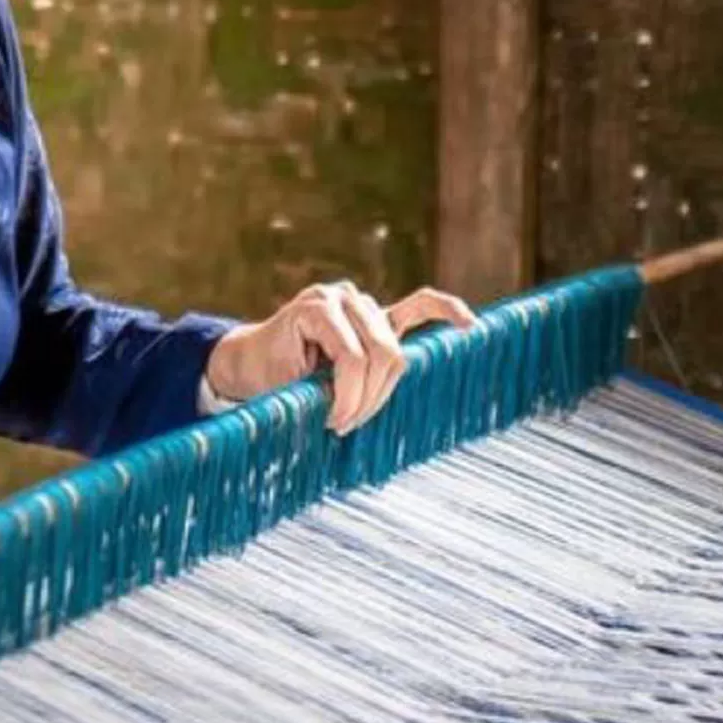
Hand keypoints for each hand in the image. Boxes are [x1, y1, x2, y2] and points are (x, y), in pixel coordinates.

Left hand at [208, 282, 478, 432]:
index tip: (333, 425)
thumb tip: (346, 418)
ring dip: (383, 388)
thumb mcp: (281, 387)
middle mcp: (344, 297)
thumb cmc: (265, 372)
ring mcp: (365, 303)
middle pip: (380, 353)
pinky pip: (421, 308)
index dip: (348, 396)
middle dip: (367, 396)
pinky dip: (446, 313)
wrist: (253, 356)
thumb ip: (315, 395)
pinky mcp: (381, 315)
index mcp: (316, 306)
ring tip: (360, 413)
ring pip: (395, 351)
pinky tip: (470, 325)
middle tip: (345, 425)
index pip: (351, 356)